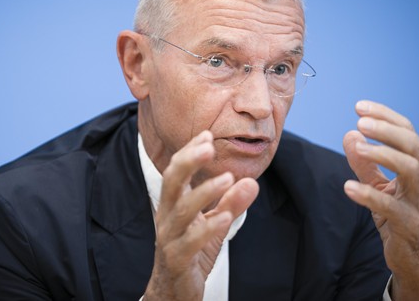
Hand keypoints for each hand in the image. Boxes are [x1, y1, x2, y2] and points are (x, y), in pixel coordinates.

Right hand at [143, 131, 258, 300]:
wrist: (173, 292)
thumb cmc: (191, 252)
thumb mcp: (215, 224)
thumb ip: (230, 203)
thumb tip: (252, 182)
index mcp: (173, 204)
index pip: (176, 170)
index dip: (190, 151)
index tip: (208, 134)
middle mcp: (167, 217)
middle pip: (171, 182)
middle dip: (188, 161)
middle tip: (208, 146)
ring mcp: (169, 238)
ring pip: (181, 210)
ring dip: (204, 192)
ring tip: (227, 178)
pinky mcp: (177, 260)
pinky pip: (190, 242)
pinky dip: (208, 228)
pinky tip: (226, 217)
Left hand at [343, 101, 418, 299]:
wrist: (415, 258)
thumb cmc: (399, 216)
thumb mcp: (380, 185)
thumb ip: (365, 162)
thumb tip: (349, 135)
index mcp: (417, 163)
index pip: (406, 131)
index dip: (384, 116)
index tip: (359, 107)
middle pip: (412, 144)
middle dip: (386, 130)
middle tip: (360, 122)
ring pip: (410, 168)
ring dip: (383, 154)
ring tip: (358, 148)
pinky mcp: (409, 224)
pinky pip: (391, 207)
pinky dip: (369, 195)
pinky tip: (348, 187)